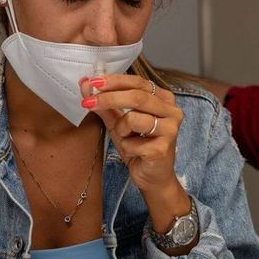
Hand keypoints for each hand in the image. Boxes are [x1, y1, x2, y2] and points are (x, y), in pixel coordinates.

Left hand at [80, 74, 193, 247]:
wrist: (153, 178)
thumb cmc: (139, 147)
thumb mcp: (119, 124)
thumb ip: (105, 105)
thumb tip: (86, 85)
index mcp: (164, 99)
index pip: (138, 82)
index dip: (114, 81)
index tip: (92, 81)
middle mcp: (172, 111)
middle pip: (137, 96)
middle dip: (108, 98)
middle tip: (87, 102)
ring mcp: (170, 129)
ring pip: (132, 118)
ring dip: (120, 130)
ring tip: (127, 139)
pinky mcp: (163, 148)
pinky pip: (132, 141)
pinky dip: (126, 147)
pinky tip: (135, 153)